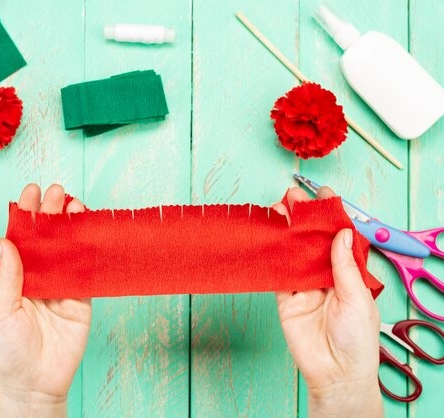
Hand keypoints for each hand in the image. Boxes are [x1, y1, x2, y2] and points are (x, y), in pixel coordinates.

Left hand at [0, 184, 91, 417]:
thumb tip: (7, 240)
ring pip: (68, 249)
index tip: (30, 193)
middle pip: (47, 239)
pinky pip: (86, 270)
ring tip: (73, 203)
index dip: (26, 215)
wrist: (36, 382)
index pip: (22, 239)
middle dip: (51, 213)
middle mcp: (40, 276)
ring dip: (71, 225)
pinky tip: (89, 230)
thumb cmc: (10, 351)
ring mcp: (62, 286)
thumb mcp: (2, 311)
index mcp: (17, 277)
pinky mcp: (81, 298)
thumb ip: (9, 276)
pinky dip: (89, 250)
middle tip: (56, 191)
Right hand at [273, 187, 381, 417]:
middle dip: (303, 218)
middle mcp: (326, 275)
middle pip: (312, 241)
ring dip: (285, 231)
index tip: (323, 195)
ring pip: (293, 252)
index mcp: (349, 273)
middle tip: (292, 197)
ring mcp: (304, 286)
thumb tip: (341, 234)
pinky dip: (271, 256)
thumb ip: (345, 267)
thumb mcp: (358, 299)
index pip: (339, 238)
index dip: (332, 216)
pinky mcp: (286, 298)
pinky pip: (277, 273)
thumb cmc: (357, 341)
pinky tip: (268, 237)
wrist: (335, 374)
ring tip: (277, 209)